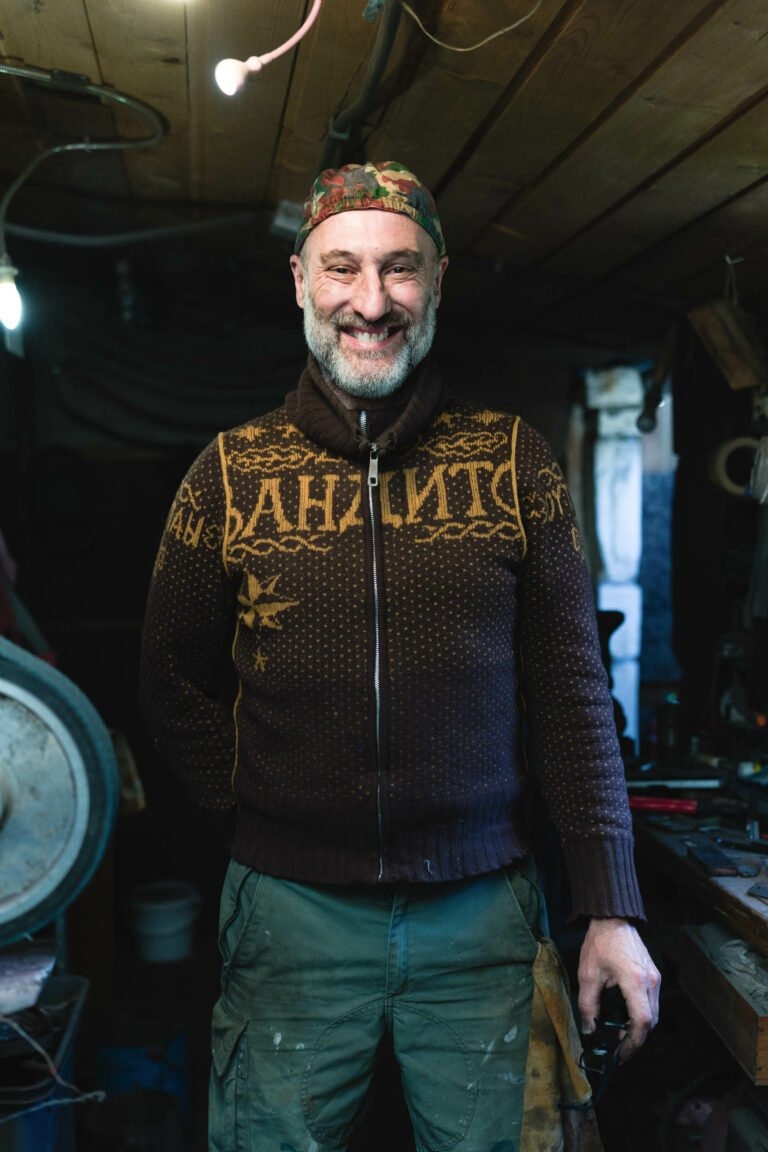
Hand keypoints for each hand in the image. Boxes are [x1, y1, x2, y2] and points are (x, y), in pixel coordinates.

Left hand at [577, 917, 660, 1059]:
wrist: (613, 919)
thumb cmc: (600, 944)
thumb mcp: (588, 974)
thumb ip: (588, 1005)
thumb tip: (590, 1029)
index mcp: (635, 982)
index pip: (642, 1022)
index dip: (633, 1042)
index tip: (620, 1054)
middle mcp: (651, 982)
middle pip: (651, 1021)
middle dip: (636, 1039)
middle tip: (618, 1049)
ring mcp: (656, 978)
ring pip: (654, 1013)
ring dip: (640, 1028)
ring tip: (621, 1035)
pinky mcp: (654, 975)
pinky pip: (652, 1003)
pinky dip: (643, 1015)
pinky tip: (627, 1017)